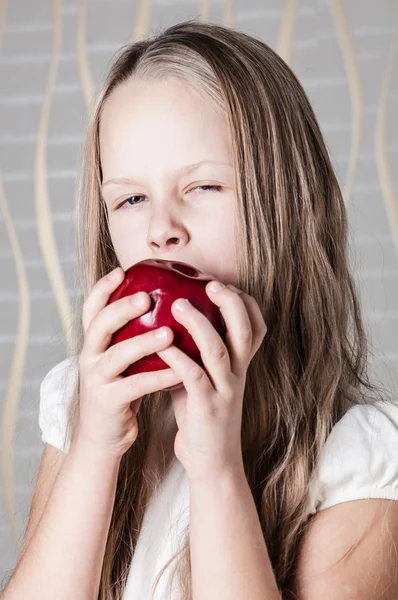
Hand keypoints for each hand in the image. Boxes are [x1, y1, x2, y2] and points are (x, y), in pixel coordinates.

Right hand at [77, 267, 181, 458]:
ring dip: (143, 343)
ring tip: (168, 333)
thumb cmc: (121, 389)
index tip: (122, 270)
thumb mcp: (122, 359)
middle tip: (146, 296)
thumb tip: (166, 302)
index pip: (92, 308)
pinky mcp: (108, 401)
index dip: (103, 288)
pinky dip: (157, 378)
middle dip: (121, 308)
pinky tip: (178, 371)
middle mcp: (90, 356)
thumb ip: (133, 334)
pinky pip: (135, 386)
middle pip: (100, 325)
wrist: (104, 435)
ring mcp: (97, 379)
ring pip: (117, 355)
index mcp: (94, 342)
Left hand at [156, 281, 266, 483]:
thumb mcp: (205, 378)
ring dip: (199, 324)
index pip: (256, 327)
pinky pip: (194, 378)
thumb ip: (196, 352)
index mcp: (239, 365)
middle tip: (210, 284)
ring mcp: (225, 391)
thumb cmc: (202, 414)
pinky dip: (178, 359)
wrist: (213, 462)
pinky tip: (162, 345)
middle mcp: (238, 374)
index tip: (225, 283)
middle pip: (244, 331)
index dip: (246, 303)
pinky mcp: (207, 408)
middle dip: (229, 304)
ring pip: (218, 350)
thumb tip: (170, 321)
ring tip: (178, 305)